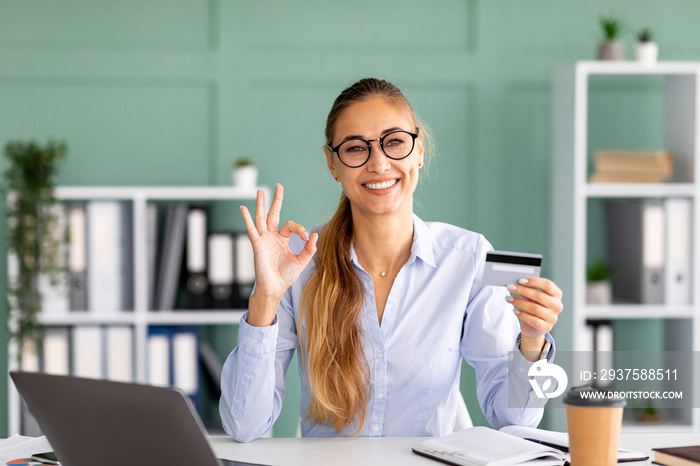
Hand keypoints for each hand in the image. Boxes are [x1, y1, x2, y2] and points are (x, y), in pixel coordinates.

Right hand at [241, 184, 317, 324]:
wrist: (275, 288)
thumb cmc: (286, 276)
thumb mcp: (301, 260)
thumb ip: (309, 248)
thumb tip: (315, 235)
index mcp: (282, 239)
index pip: (291, 226)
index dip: (300, 229)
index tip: (306, 237)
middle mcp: (272, 237)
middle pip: (273, 214)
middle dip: (277, 200)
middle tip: (279, 186)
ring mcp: (263, 239)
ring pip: (261, 218)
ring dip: (260, 204)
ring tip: (260, 191)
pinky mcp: (257, 245)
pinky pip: (251, 229)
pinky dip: (247, 219)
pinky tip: (243, 208)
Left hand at [505, 277, 562, 359]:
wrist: (534, 327)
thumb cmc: (534, 306)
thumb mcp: (532, 297)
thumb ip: (529, 290)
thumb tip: (516, 283)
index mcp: (556, 294)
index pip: (547, 285)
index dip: (533, 281)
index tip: (520, 280)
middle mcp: (557, 305)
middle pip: (539, 296)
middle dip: (522, 290)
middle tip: (510, 287)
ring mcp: (553, 317)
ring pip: (535, 308)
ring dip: (519, 302)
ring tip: (508, 298)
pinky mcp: (546, 327)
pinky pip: (533, 320)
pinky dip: (522, 314)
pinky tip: (514, 310)